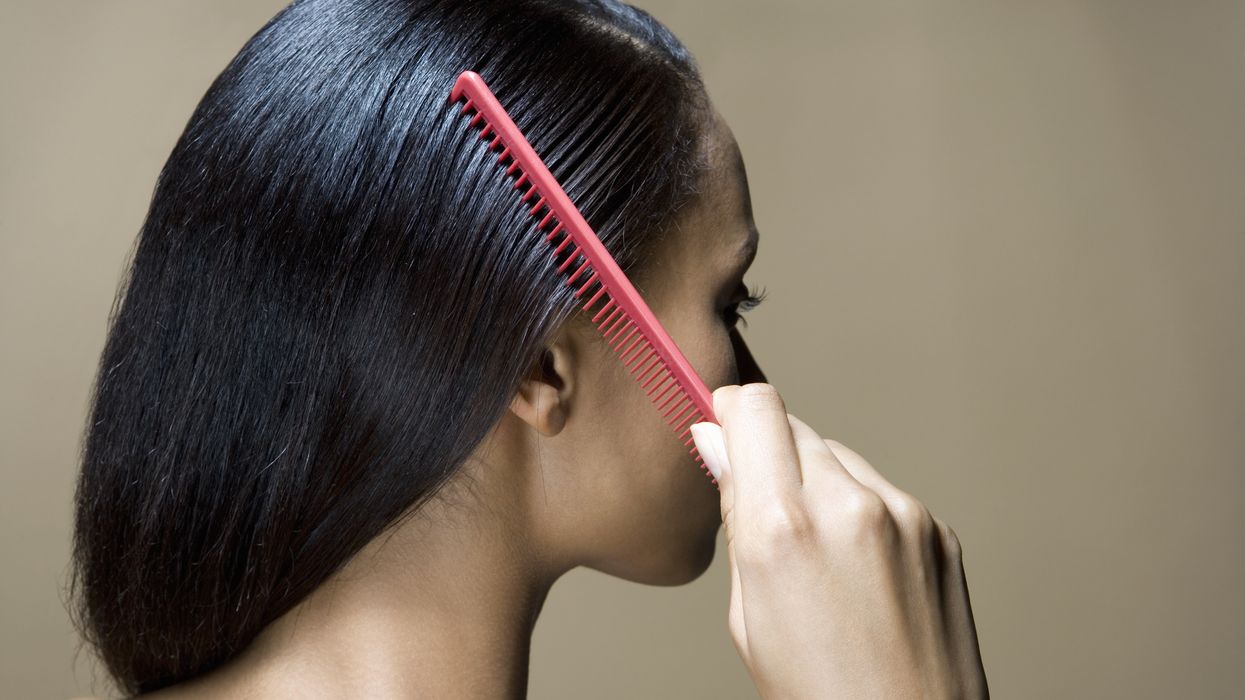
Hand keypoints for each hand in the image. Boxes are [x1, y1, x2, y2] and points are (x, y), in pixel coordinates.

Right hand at [690, 383, 987, 698]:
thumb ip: (735, 514)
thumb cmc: (819, 695)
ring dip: (818, 484)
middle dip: (771, 456)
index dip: (731, 412)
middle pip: (794, 428)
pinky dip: (860, 512)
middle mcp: (848, 504)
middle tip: (767, 517)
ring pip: (839, 457)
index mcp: (783, 527)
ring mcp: (903, 513)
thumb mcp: (747, 614)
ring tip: (819, 560)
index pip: (754, 408)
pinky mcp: (938, 528)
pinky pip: (880, 491)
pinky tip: (859, 572)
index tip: (722, 427)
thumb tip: (714, 442)